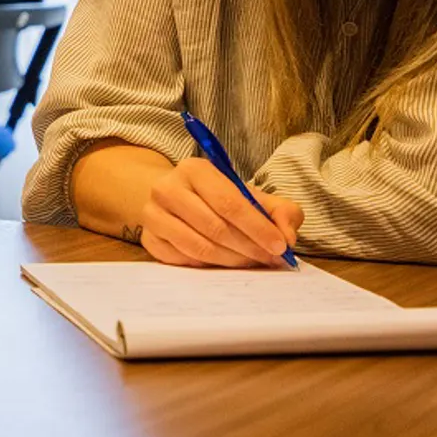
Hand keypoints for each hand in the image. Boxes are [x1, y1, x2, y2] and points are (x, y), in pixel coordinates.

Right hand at [138, 158, 303, 267]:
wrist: (175, 198)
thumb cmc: (218, 198)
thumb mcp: (251, 195)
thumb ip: (280, 211)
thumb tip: (287, 238)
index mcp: (194, 170)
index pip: (229, 203)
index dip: (257, 228)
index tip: (280, 247)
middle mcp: (167, 189)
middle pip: (214, 228)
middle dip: (248, 248)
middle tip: (269, 259)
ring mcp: (153, 215)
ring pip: (199, 248)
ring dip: (231, 261)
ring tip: (249, 262)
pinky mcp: (148, 239)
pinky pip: (184, 260)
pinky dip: (209, 266)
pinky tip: (224, 262)